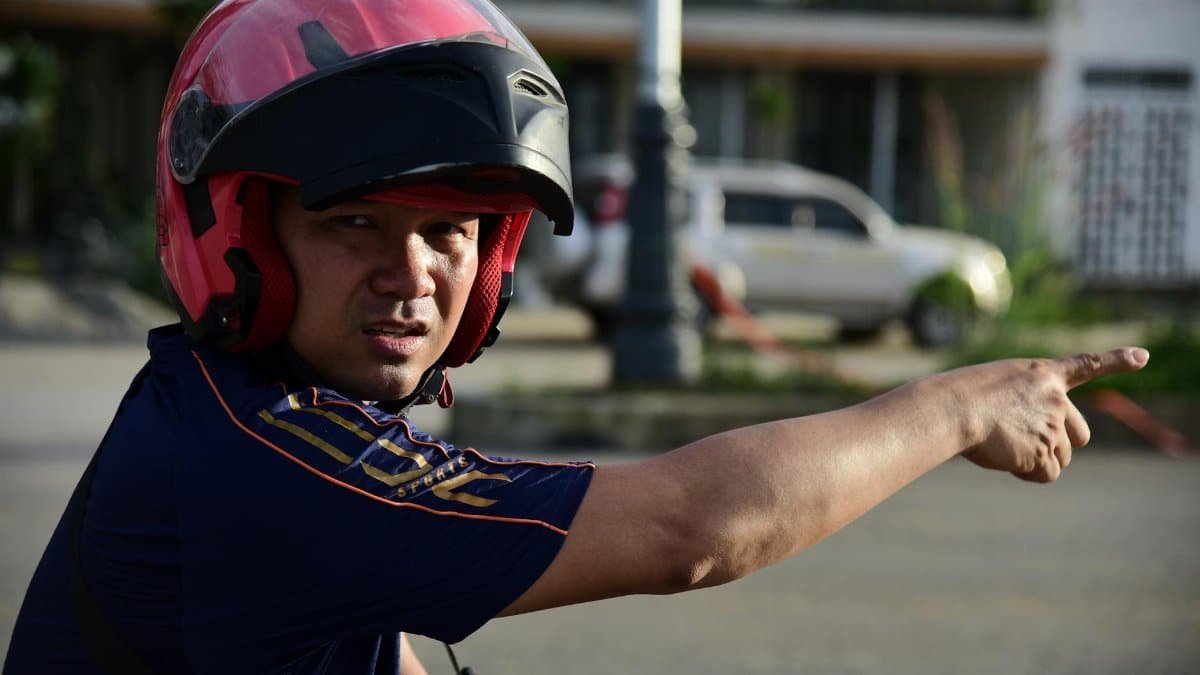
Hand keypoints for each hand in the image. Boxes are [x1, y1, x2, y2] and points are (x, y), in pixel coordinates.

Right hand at [957, 347, 1148, 482]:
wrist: (954, 409)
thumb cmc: (960, 399)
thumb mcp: (996, 389)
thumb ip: (1025, 407)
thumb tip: (1037, 453)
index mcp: (1043, 375)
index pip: (1088, 364)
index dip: (1117, 360)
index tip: (1143, 356)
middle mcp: (1057, 399)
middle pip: (1079, 435)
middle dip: (1060, 444)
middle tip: (1023, 440)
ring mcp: (1053, 426)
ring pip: (1061, 458)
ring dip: (1038, 459)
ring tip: (1004, 445)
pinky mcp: (1044, 452)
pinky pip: (1047, 474)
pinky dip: (1028, 473)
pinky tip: (1006, 458)